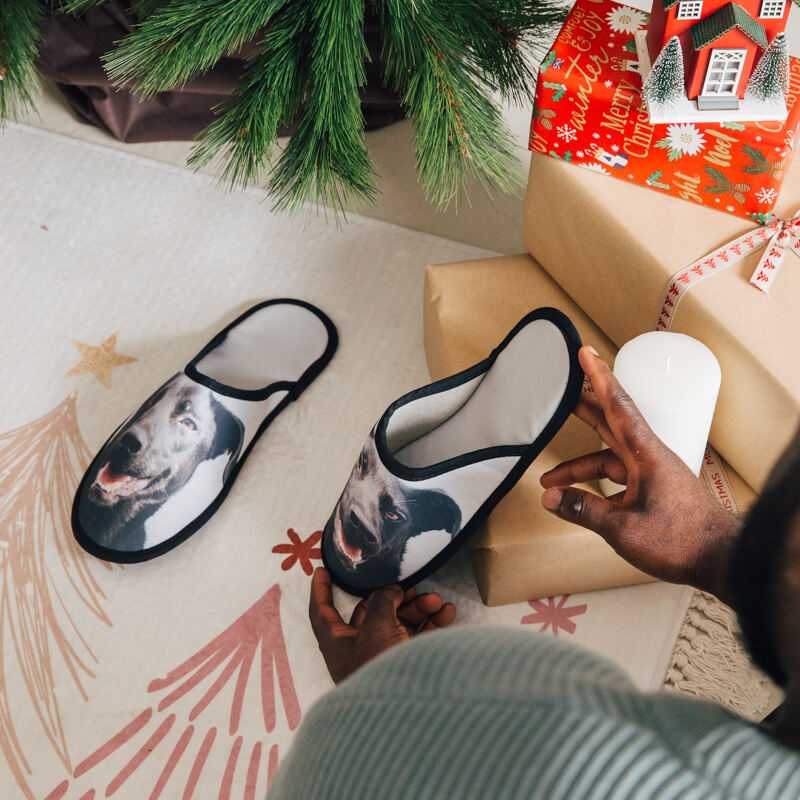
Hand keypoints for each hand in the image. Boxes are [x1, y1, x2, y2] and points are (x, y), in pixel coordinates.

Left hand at [309, 568, 456, 683]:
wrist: (402, 713)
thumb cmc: (377, 668)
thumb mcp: (375, 624)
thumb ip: (381, 600)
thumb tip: (390, 591)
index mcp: (337, 641)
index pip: (322, 610)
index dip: (321, 589)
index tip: (322, 570)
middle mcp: (358, 649)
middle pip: (373, 612)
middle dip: (396, 597)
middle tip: (413, 587)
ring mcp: (383, 657)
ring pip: (399, 623)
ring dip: (418, 609)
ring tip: (436, 601)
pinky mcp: (406, 665)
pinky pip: (417, 638)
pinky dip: (431, 624)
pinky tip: (446, 612)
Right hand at [540, 346, 741, 603]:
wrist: (720, 560)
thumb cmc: (681, 540)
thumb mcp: (623, 528)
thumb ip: (583, 509)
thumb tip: (550, 498)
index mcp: (645, 454)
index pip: (617, 405)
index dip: (599, 378)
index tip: (586, 353)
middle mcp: (647, 457)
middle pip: (609, 421)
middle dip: (583, 405)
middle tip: (561, 389)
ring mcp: (650, 473)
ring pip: (607, 456)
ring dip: (578, 465)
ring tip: (550, 479)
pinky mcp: (651, 490)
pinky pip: (614, 478)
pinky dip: (593, 485)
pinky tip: (578, 501)